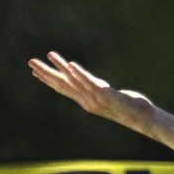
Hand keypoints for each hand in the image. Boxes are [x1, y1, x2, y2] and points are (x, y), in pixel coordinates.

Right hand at [29, 51, 154, 134]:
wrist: (142, 118)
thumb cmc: (127, 108)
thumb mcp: (108, 99)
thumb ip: (98, 93)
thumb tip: (94, 87)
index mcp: (85, 100)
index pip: (62, 89)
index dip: (48, 80)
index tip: (34, 71)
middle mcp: (86, 100)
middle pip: (62, 84)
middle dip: (46, 73)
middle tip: (30, 62)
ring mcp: (95, 98)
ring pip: (73, 81)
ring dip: (61, 68)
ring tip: (50, 55)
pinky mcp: (105, 94)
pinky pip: (90, 83)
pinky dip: (79, 74)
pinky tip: (71, 64)